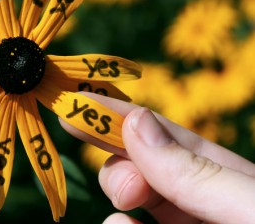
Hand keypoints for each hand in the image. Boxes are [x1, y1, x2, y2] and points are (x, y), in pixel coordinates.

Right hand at [60, 93, 254, 223]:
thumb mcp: (250, 206)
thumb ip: (195, 171)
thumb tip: (136, 122)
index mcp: (221, 178)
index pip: (162, 134)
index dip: (119, 115)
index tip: (79, 103)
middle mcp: (196, 203)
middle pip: (139, 167)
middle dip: (120, 167)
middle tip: (127, 190)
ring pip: (128, 206)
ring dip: (118, 202)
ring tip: (126, 212)